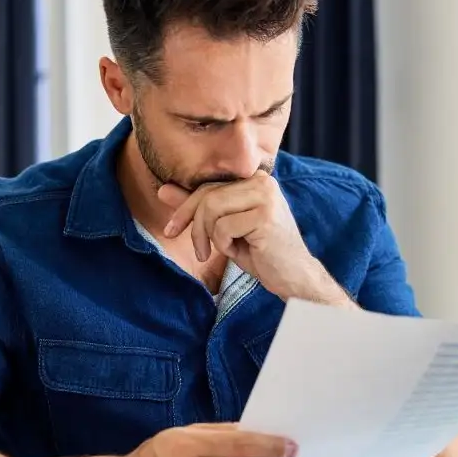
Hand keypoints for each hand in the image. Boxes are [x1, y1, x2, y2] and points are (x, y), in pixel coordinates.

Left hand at [159, 174, 350, 304]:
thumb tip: (163, 189)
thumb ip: (198, 207)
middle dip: (194, 225)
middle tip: (199, 251)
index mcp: (254, 178)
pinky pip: (223, 227)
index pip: (208, 186)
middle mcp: (262, 181)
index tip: (171, 230)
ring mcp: (266, 196)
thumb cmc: (261, 252)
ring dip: (210, 236)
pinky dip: (224, 245)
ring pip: (212, 209)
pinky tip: (241, 251)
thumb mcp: (224, 228)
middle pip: (207, 196)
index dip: (184, 208)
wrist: (294, 277)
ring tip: (226, 250)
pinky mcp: (265, 216)